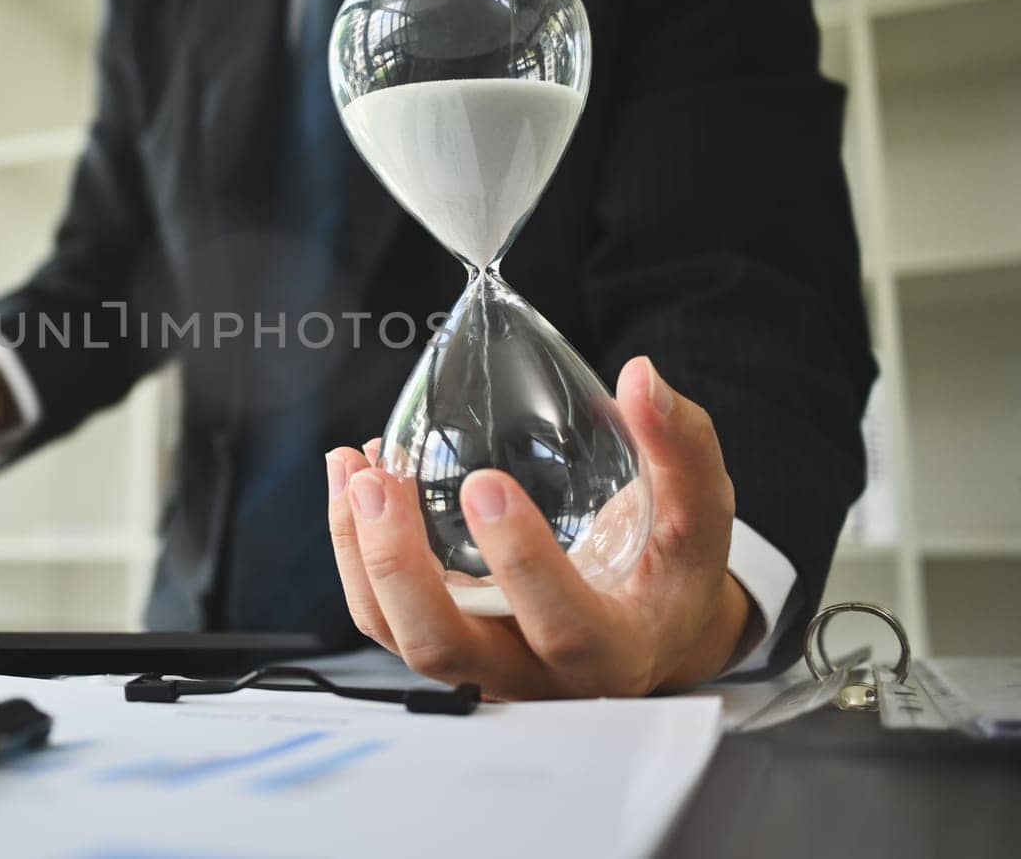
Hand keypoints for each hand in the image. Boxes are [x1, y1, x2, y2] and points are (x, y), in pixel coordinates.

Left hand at [326, 356, 752, 698]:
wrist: (650, 629)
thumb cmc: (672, 567)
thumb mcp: (698, 510)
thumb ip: (679, 446)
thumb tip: (640, 377)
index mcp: (611, 650)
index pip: (562, 625)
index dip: (520, 561)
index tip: (485, 483)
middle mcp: (535, 676)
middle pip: (445, 649)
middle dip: (400, 567)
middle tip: (381, 481)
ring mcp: (481, 668)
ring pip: (398, 635)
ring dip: (361, 555)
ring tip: (355, 470)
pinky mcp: (445, 648)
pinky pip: (383, 617)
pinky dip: (355, 552)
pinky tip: (354, 482)